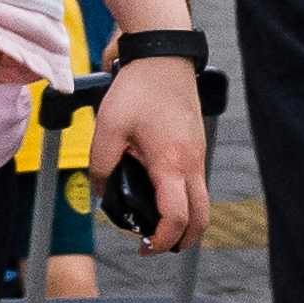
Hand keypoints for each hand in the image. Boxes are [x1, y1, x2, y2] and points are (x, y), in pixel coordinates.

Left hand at [90, 47, 209, 248]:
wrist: (164, 56)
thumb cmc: (137, 89)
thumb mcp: (107, 128)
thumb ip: (100, 166)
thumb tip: (101, 192)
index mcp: (171, 164)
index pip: (177, 218)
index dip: (162, 240)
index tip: (144, 246)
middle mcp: (192, 163)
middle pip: (201, 219)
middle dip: (183, 240)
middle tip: (155, 245)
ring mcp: (198, 154)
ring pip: (202, 202)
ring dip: (185, 220)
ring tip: (156, 224)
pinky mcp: (196, 145)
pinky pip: (197, 183)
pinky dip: (184, 199)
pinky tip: (159, 193)